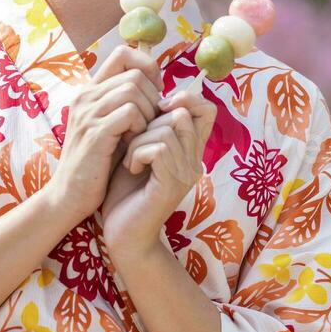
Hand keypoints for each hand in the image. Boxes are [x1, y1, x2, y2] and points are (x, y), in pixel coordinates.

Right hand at [42, 45, 160, 221]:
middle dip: (153, 97)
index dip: (147, 67)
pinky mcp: (94, 133)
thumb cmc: (97, 163)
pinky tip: (134, 143)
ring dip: (149, 113)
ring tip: (142, 134)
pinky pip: (130, 113)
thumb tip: (160, 86)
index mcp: (90, 91)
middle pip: (134, 74)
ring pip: (133, 90)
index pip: (122, 53)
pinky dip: (141, 127)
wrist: (69, 196)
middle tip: (151, 123)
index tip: (155, 92)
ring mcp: (88, 113)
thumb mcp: (112, 126)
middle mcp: (86, 96)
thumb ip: (127, 104)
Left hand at [101, 85, 216, 257]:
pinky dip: (138, 153)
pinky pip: (159, 148)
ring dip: (140, 139)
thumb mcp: (140, 150)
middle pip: (184, 113)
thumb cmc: (127, 193)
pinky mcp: (173, 184)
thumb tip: (155, 95)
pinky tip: (132, 169)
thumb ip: (152, 126)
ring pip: (169, 128)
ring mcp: (187, 173)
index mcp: (190, 150)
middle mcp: (195, 160)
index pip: (206, 108)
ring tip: (132, 159)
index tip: (156, 111)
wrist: (124, 236)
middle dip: (151, 120)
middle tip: (135, 143)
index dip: (184, 99)